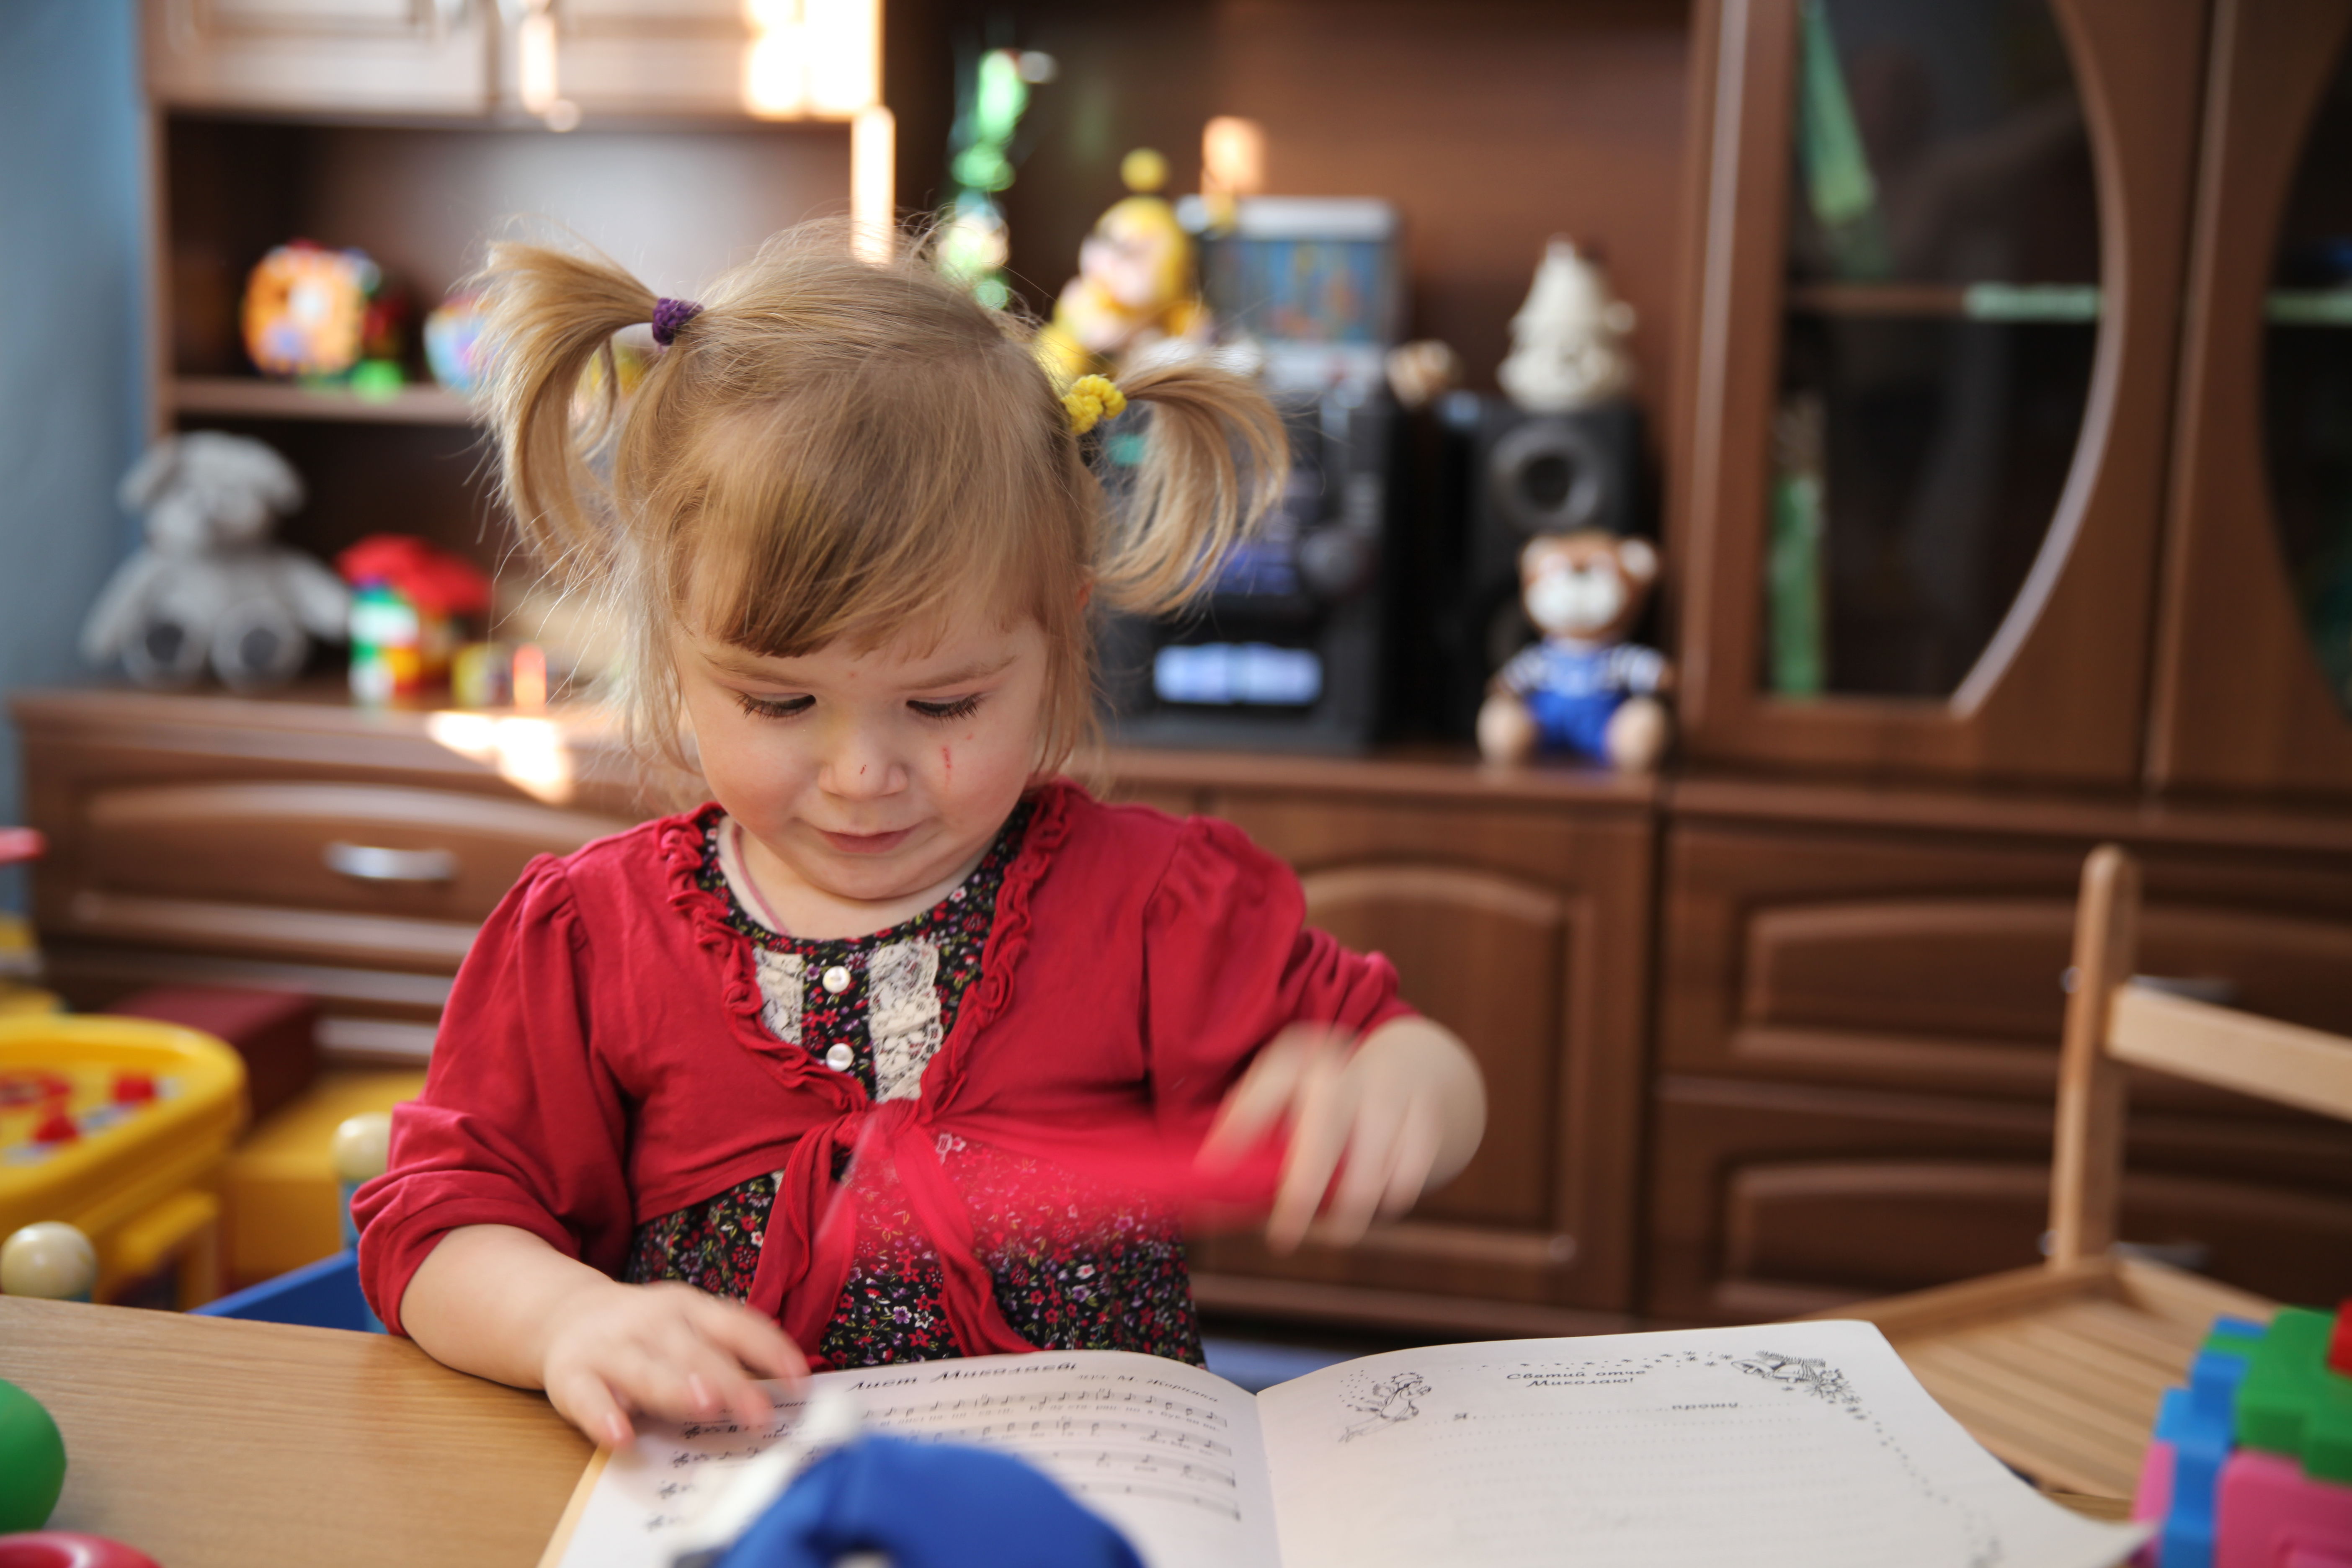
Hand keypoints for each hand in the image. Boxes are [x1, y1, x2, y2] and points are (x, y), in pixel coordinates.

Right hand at [537, 1277, 808, 1447]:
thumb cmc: (646, 1333)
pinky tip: (623, 1437)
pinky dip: (605, 1417)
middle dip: (730, 1381)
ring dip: (676, 1387)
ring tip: (705, 1407)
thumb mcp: (689, 1326)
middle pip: (695, 1352)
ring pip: (646, 1368)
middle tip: (760, 1413)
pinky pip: (589, 1397)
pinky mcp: (571, 1376)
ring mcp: (610, 1347)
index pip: (737, 1325)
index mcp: (688, 1308)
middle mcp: (652, 1323)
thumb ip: (728, 1351)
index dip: (769, 1349)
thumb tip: (789, 1389)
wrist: (566, 1315)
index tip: (800, 1382)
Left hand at [1199, 1018, 1484, 1253]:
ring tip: (1337, 1226)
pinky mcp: (1427, 1118)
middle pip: (1324, 1126)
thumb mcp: (1291, 1096)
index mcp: (1303, 1058)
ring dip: (1349, 1208)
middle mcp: (1347, 1069)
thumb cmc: (1329, 1099)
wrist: (1417, 1064)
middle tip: (1282, 1238)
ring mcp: (1391, 1093)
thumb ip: (1252, 1135)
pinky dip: (1389, 1199)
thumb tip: (1208, 1190)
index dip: (1242, 1121)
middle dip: (1302, 1191)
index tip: (1214, 1166)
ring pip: (1368, 1168)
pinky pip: (1405, 1177)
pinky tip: (1378, 1201)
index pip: (1270, 1083)